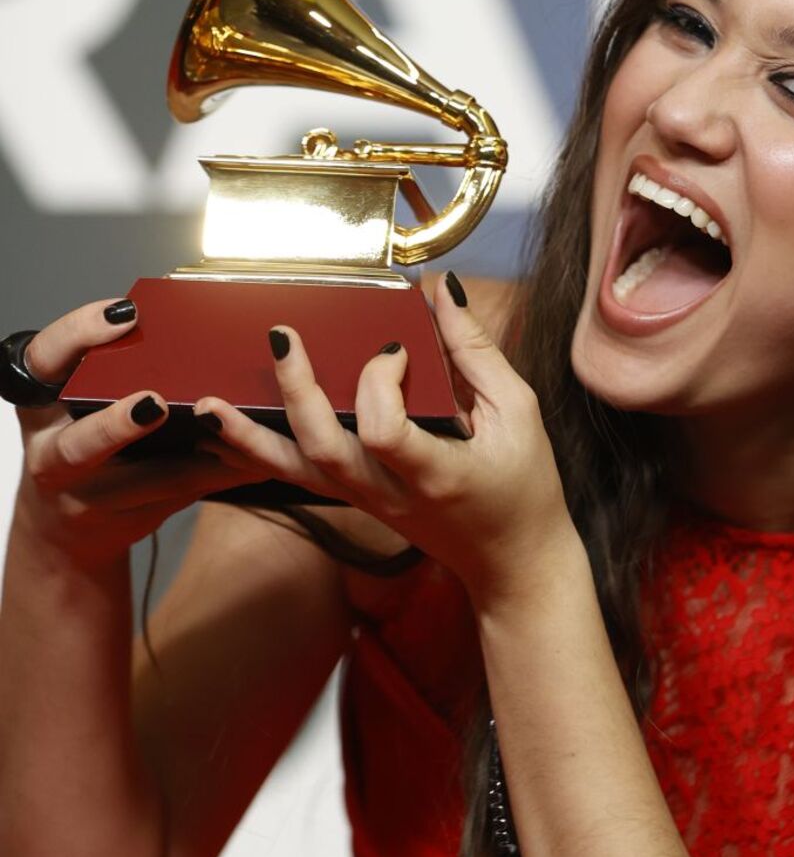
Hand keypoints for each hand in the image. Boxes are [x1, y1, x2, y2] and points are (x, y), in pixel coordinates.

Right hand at [10, 298, 268, 568]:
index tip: (125, 315)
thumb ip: (101, 365)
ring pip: (145, 482)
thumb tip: (157, 316)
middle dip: (115, 427)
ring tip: (235, 429)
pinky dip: (221, 475)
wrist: (68, 524)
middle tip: (156, 403)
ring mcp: (91, 496)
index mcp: (40, 408)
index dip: (78, 335)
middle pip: (78, 446)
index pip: (44, 361)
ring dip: (196, 460)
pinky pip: (183, 495)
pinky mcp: (130, 518)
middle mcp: (55, 457)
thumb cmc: (76, 441)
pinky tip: (256, 459)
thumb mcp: (70, 399)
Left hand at [192, 275, 577, 605]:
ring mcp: (367, 502)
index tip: (396, 348)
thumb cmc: (525, 489)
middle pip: (324, 448)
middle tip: (282, 338)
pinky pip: (300, 477)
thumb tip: (442, 292)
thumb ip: (477, 353)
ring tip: (207, 404)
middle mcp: (391, 493)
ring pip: (297, 470)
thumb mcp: (520, 415)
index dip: (379, 383)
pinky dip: (260, 453)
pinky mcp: (356, 502)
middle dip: (296, 392)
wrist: (512, 564)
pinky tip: (227, 429)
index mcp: (437, 473)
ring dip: (250, 436)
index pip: (384, 431)